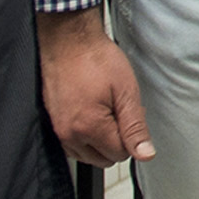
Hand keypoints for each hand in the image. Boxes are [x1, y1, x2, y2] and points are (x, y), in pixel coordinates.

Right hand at [37, 9, 154, 166]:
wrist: (68, 40)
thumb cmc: (95, 58)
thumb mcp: (126, 91)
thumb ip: (135, 127)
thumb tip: (145, 153)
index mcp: (89, 128)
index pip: (120, 154)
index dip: (131, 135)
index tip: (130, 113)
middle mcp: (69, 134)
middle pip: (103, 159)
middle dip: (116, 140)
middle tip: (119, 110)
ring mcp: (58, 130)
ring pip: (88, 154)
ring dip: (101, 139)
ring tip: (105, 108)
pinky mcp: (53, 123)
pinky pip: (73, 144)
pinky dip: (86, 135)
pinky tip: (92, 112)